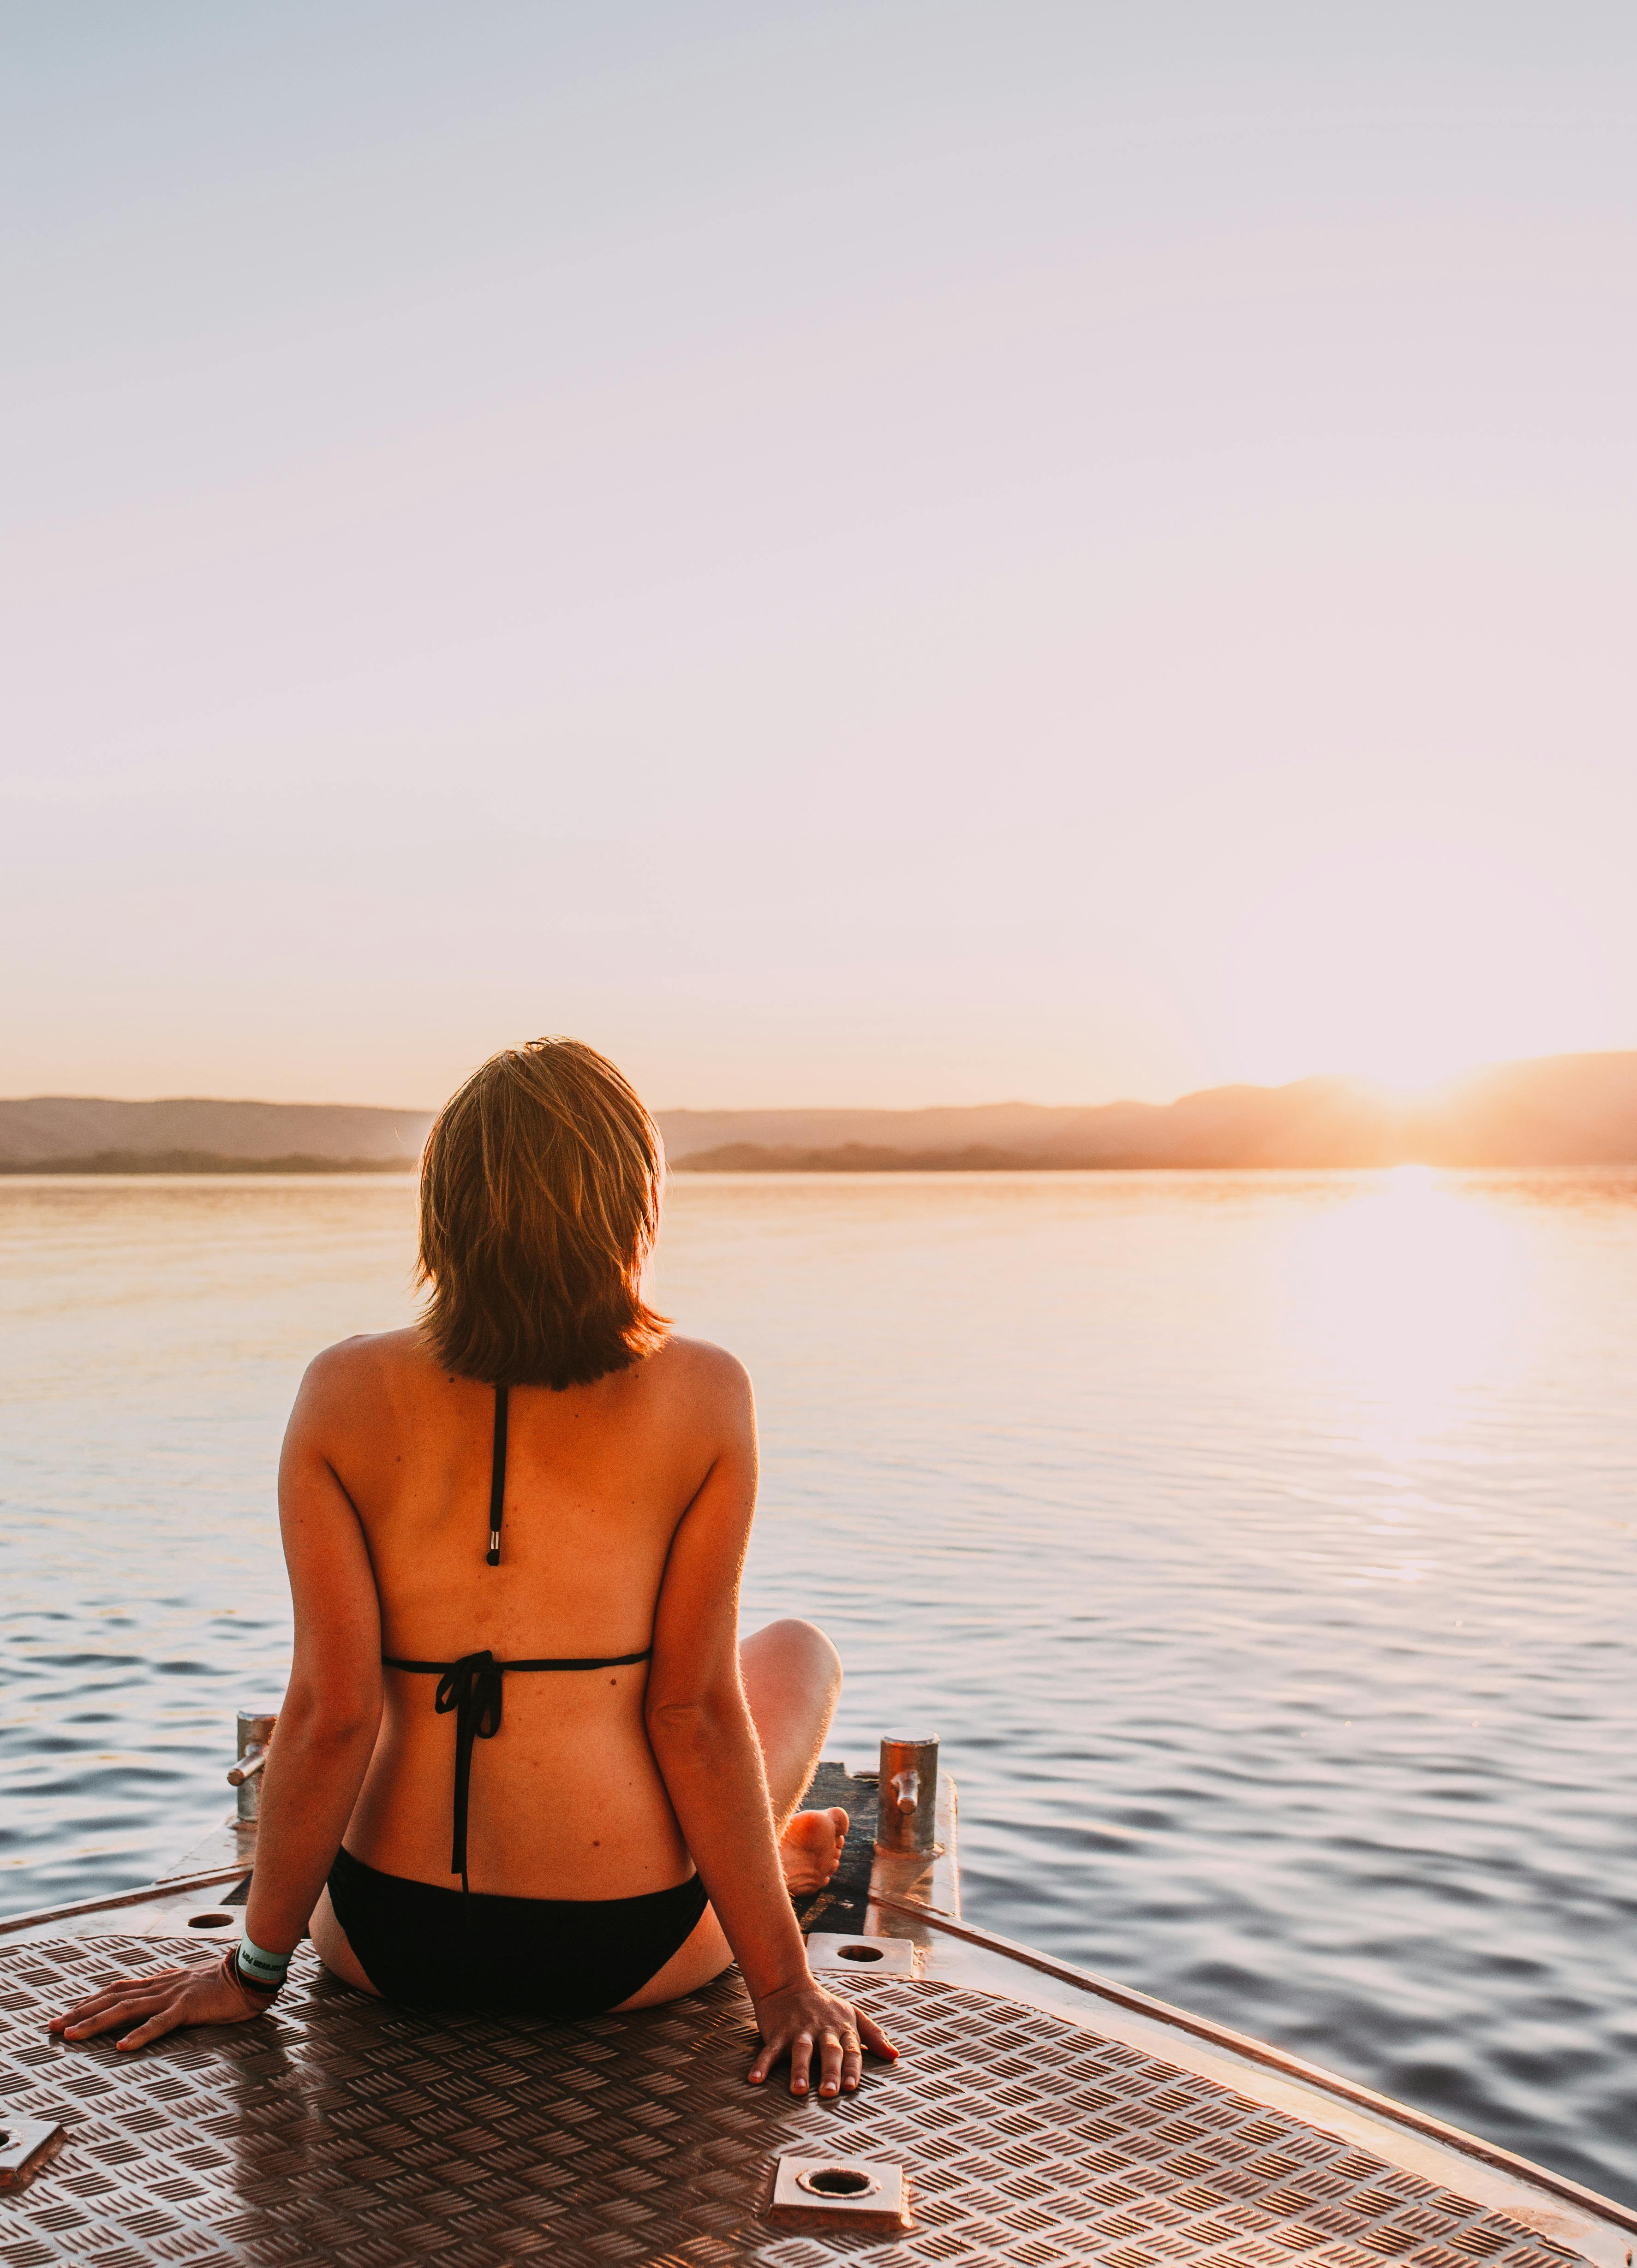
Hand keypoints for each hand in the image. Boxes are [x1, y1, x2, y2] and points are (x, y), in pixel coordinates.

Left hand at [47, 1956, 269, 2051]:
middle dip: (80, 2013)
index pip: (118, 1990)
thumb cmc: (226, 1982)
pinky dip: (140, 2034)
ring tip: (72, 2035)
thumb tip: (155, 2002)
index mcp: (162, 1982)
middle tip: (53, 2027)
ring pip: (127, 2009)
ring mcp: (173, 1995)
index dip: (90, 2001)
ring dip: (96, 2023)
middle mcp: (161, 1986)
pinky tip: (123, 2046)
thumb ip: (172, 1993)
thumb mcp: (191, 1986)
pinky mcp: (189, 2006)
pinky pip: (160, 2022)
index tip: (67, 2014)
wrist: (252, 1971)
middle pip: (112, 1998)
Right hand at [748, 1977, 896, 2097]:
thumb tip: (895, 2055)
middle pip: (828, 2051)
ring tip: (798, 2090)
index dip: (852, 2068)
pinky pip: (769, 2049)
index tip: (851, 2087)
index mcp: (842, 2028)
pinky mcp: (778, 2032)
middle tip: (829, 2093)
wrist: (788, 1983)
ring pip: (800, 2051)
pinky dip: (762, 2064)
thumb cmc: (825, 2005)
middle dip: (830, 2071)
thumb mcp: (852, 2015)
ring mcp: (798, 2030)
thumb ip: (874, 2036)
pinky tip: (755, 2079)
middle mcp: (822, 2030)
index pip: (851, 2050)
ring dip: (799, 2070)